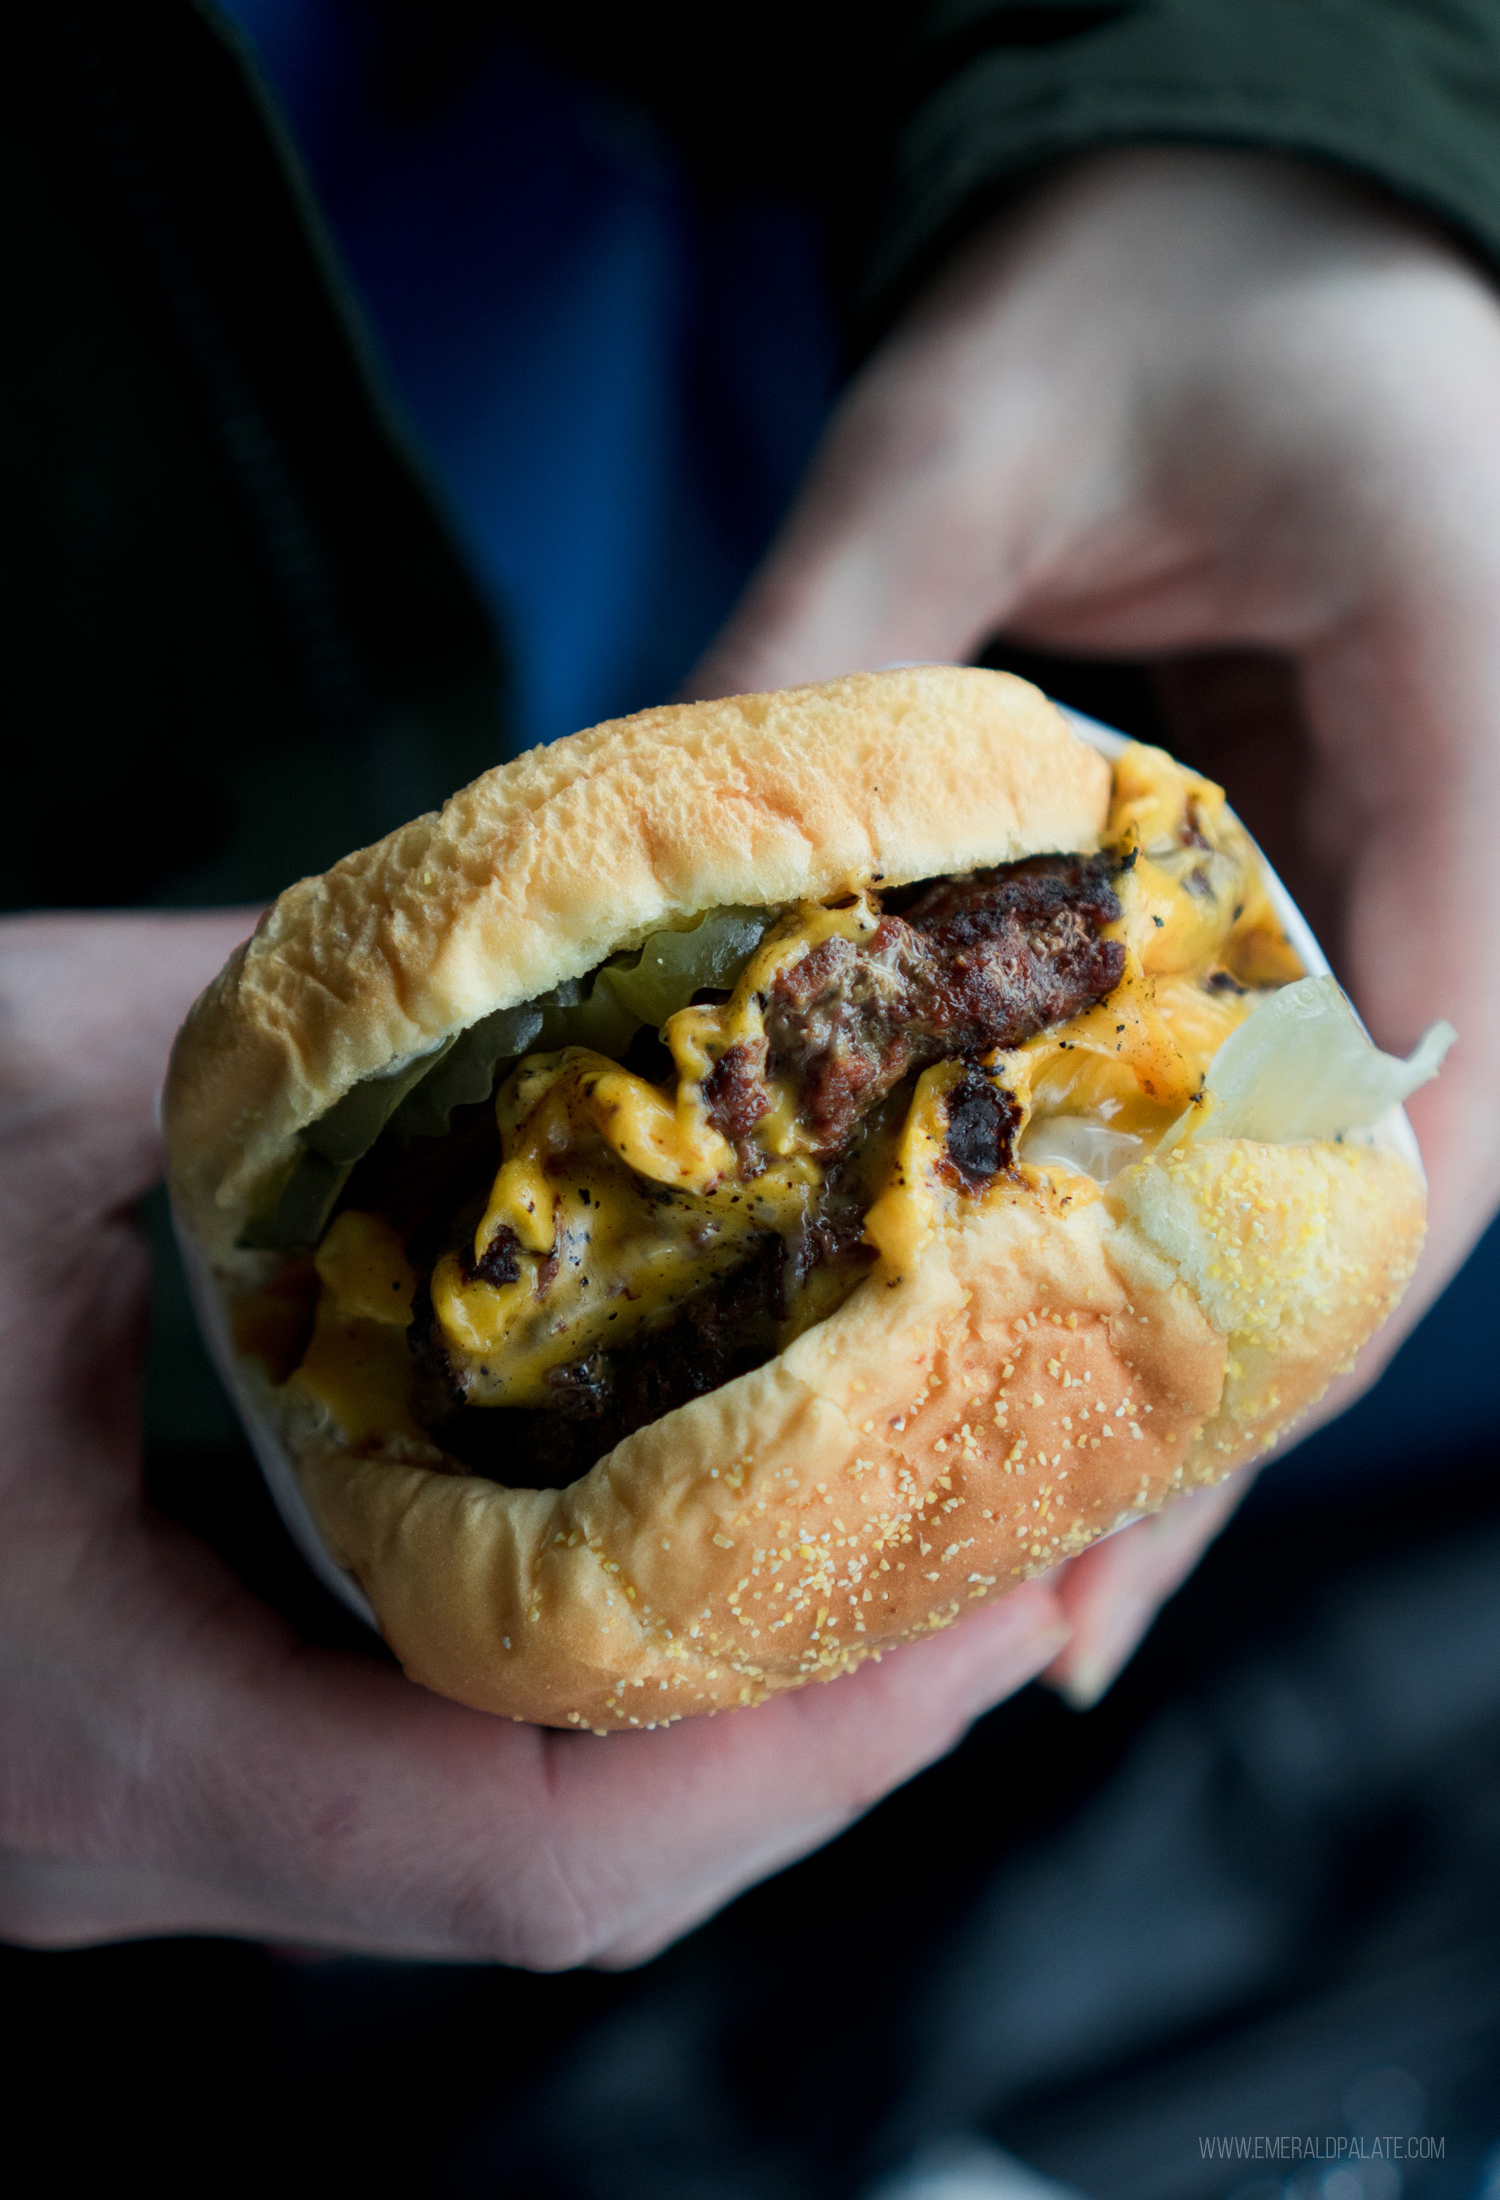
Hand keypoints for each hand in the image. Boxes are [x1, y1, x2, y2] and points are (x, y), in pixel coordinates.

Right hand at [0, 912, 1068, 1957]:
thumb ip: (239, 1027)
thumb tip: (473, 947)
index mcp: (103, 1728)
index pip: (538, 1860)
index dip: (809, 1751)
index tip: (996, 1593)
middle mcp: (131, 1830)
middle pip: (572, 1881)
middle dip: (832, 1734)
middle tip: (1028, 1546)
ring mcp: (139, 1808)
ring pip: (509, 1842)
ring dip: (736, 1711)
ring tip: (915, 1531)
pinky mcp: (144, 1744)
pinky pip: (428, 1768)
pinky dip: (599, 1675)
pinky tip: (694, 1531)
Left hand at [695, 146, 1499, 1699]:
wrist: (1267, 194)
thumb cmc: (1163, 261)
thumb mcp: (969, 420)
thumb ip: (822, 647)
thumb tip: (619, 896)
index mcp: (1482, 690)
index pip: (1438, 1068)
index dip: (1271, 1308)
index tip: (1101, 1484)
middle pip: (1399, 1181)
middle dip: (1223, 1397)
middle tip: (1048, 1611)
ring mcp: (1450, 867)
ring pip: (1354, 1169)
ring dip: (1203, 1350)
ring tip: (1044, 1550)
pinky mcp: (1365, 881)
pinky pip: (1304, 1092)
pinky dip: (1181, 1222)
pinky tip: (1060, 1341)